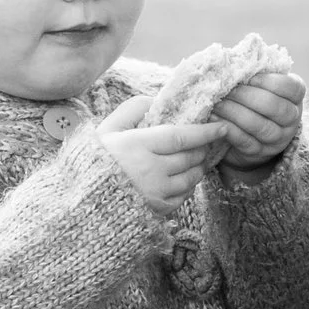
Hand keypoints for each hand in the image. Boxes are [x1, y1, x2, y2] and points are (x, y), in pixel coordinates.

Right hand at [95, 95, 230, 217]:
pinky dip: (188, 184)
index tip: (222, 127)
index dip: (205, 132)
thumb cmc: (97, 159)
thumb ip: (133, 109)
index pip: (181, 136)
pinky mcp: (159, 209)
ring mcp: (156, 192)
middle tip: (206, 141)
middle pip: (190, 157)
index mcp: (137, 145)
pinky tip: (182, 176)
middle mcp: (150, 170)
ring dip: (198, 166)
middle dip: (202, 148)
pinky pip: (185, 195)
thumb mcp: (109, 128)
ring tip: (196, 157)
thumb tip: (158, 99)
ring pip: (191, 177)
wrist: (86, 199)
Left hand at [214, 71, 305, 176]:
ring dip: (234, 113)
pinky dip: (228, 128)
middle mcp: (292, 118)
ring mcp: (278, 138)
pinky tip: (214, 118)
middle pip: (274, 107)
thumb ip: (254, 72)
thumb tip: (231, 60)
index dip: (270, 81)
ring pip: (259, 125)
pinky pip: (244, 141)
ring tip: (217, 103)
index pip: (291, 87)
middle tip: (227, 89)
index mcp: (295, 96)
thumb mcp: (261, 85)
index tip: (249, 77)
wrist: (254, 134)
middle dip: (247, 96)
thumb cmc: (255, 99)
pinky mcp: (260, 152)